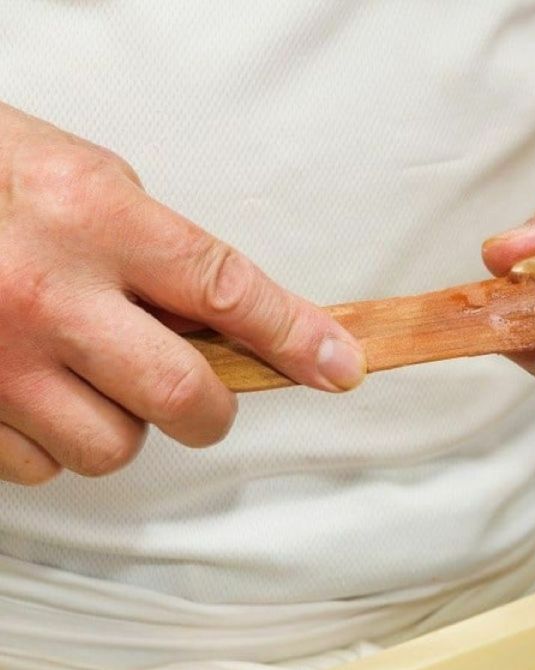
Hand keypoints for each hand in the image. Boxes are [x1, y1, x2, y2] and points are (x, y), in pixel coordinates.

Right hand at [0, 104, 364, 484]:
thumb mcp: (80, 178)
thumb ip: (156, 248)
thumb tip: (231, 314)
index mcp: (91, 217)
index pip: (227, 292)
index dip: (297, 337)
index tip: (338, 366)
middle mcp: (45, 294)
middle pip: (180, 397)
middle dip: (209, 410)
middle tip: (202, 395)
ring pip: (111, 447)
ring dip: (122, 425)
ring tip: (89, 376)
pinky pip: (39, 465)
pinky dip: (53, 441)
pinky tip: (36, 392)